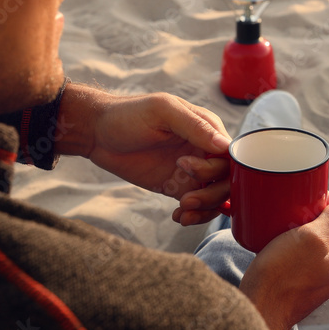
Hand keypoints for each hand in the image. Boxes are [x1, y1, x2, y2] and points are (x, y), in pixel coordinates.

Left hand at [56, 84, 232, 224]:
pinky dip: (195, 216)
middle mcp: (204, 150)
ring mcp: (192, 170)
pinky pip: (198, 205)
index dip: (219, 169)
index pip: (231, 155)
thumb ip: (195, 127)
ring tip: (182, 211)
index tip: (188, 169)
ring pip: (216, 195)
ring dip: (205, 208)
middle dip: (211, 194)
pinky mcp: (178, 186)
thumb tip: (226, 146)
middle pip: (227, 179)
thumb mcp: (163, 112)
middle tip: (186, 198)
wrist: (97, 133)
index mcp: (207, 128)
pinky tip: (178, 217)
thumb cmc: (129, 114)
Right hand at [240, 195, 328, 329]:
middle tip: (289, 211)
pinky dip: (292, 249)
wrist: (259, 312)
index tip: (304, 197)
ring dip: (300, 233)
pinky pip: (302, 260)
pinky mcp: (304, 288)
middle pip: (328, 231)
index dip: (324, 202)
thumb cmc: (282, 275)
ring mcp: (322, 281)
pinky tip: (277, 246)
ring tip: (281, 226)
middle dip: (311, 217)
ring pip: (314, 245)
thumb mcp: (311, 238)